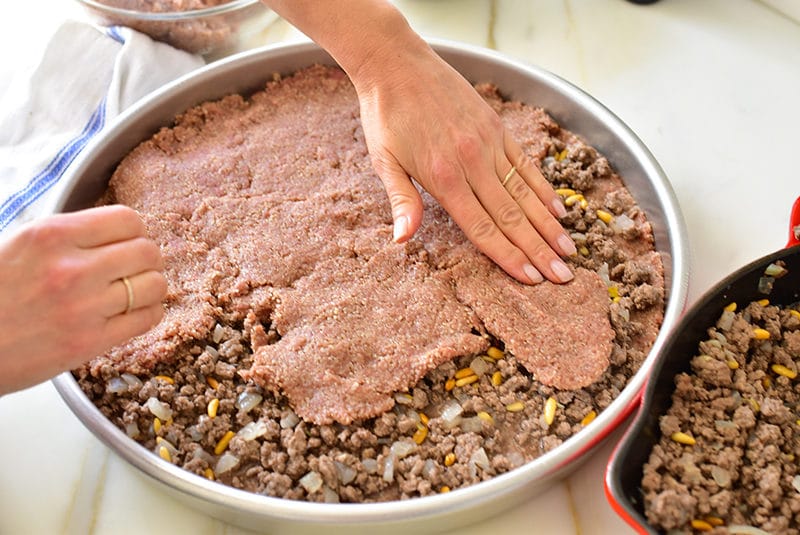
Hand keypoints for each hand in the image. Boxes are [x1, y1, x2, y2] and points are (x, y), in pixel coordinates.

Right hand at [0, 205, 166, 393]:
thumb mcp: (19, 245)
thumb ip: (66, 237)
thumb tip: (114, 231)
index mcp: (50, 235)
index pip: (127, 219)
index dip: (133, 231)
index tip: (127, 241)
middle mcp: (70, 268)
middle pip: (147, 250)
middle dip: (147, 259)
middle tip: (135, 268)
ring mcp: (83, 306)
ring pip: (155, 284)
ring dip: (151, 287)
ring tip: (136, 292)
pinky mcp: (89, 342)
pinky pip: (147, 318)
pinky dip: (149, 313)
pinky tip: (134, 313)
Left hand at [353, 43, 576, 284]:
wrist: (397, 63)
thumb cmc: (386, 116)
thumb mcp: (383, 162)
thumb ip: (402, 202)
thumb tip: (402, 242)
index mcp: (443, 177)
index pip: (483, 227)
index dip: (509, 256)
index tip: (532, 278)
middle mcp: (472, 162)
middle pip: (512, 216)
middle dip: (539, 250)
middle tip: (563, 277)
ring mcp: (488, 143)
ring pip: (525, 193)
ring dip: (549, 224)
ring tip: (569, 250)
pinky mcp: (496, 127)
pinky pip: (526, 164)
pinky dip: (543, 188)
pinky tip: (558, 210)